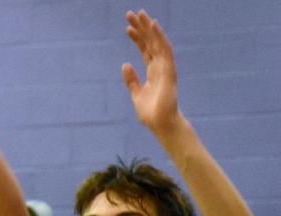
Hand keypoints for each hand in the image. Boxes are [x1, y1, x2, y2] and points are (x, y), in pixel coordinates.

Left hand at [122, 10, 180, 136]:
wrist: (161, 124)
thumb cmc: (151, 113)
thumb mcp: (136, 94)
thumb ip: (131, 80)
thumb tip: (125, 65)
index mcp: (153, 71)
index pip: (144, 50)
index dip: (137, 38)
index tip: (127, 27)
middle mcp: (160, 66)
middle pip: (150, 42)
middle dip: (141, 27)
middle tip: (131, 13)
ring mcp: (165, 67)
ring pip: (157, 42)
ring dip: (149, 28)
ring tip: (140, 14)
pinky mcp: (169, 70)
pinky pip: (164, 50)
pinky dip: (159, 37)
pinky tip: (152, 25)